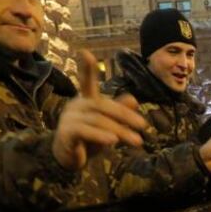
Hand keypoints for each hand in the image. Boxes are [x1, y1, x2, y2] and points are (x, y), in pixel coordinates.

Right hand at [52, 50, 146, 170]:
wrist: (69, 160)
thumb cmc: (89, 139)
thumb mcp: (108, 125)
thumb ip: (119, 112)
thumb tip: (134, 99)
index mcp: (86, 100)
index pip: (86, 82)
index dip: (87, 68)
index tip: (85, 52)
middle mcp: (76, 106)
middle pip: (103, 106)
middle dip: (125, 116)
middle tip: (143, 126)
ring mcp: (69, 118)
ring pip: (98, 120)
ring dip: (120, 131)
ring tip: (137, 141)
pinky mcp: (66, 133)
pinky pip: (85, 131)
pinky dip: (100, 136)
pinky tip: (113, 142)